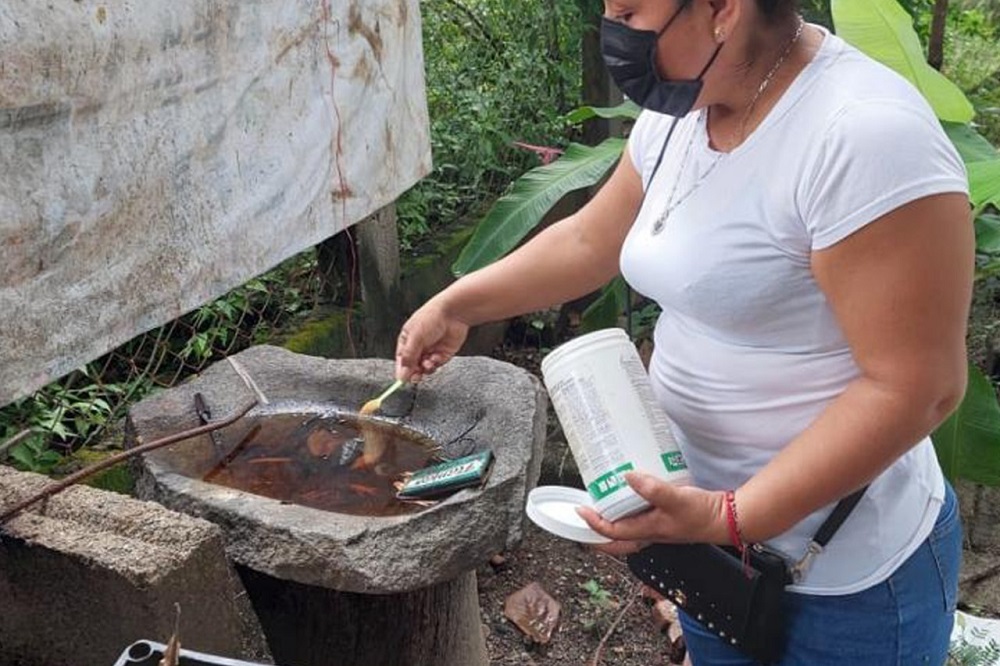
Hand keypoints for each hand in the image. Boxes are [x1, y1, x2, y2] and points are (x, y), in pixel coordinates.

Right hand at [395, 300, 469, 381]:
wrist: (453, 313)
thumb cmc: (431, 319)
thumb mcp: (415, 338)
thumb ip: (408, 357)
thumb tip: (401, 375)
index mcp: (407, 340)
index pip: (401, 360)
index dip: (401, 371)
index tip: (402, 381)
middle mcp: (418, 346)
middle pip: (413, 366)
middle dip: (414, 373)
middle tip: (416, 377)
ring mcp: (431, 350)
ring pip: (425, 368)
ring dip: (426, 368)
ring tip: (428, 362)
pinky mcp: (443, 354)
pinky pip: (436, 365)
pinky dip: (436, 364)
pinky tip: (436, 357)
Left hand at [576, 472, 727, 555]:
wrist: (726, 518)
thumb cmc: (702, 514)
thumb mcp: (675, 498)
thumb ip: (652, 488)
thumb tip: (628, 477)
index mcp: (647, 531)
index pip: (612, 532)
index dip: (593, 523)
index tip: (581, 510)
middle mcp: (649, 533)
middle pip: (615, 541)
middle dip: (596, 535)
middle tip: (582, 521)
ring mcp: (657, 529)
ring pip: (626, 532)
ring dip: (611, 524)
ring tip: (600, 508)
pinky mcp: (664, 520)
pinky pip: (639, 520)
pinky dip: (629, 513)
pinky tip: (630, 497)